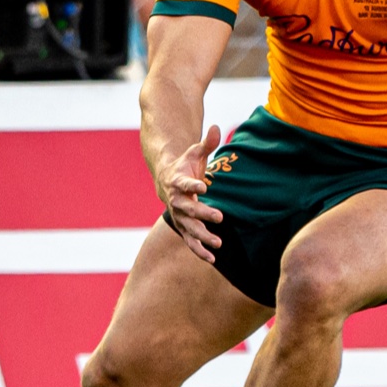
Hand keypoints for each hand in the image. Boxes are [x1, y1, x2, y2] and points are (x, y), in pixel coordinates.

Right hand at [156, 124, 225, 262]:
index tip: (203, 186)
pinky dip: (199, 250)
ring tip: (218, 243)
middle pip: (187, 209)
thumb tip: (216, 127)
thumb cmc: (185, 166)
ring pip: (188, 228)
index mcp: (178, 181)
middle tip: (219, 216)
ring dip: (202, 236)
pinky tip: (213, 260)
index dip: (192, 184)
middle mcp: (176, 201)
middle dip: (202, 213)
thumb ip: (206, 143)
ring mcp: (178, 215)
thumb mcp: (195, 152)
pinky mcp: (183, 226)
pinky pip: (190, 241)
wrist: (167, 180)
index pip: (184, 183)